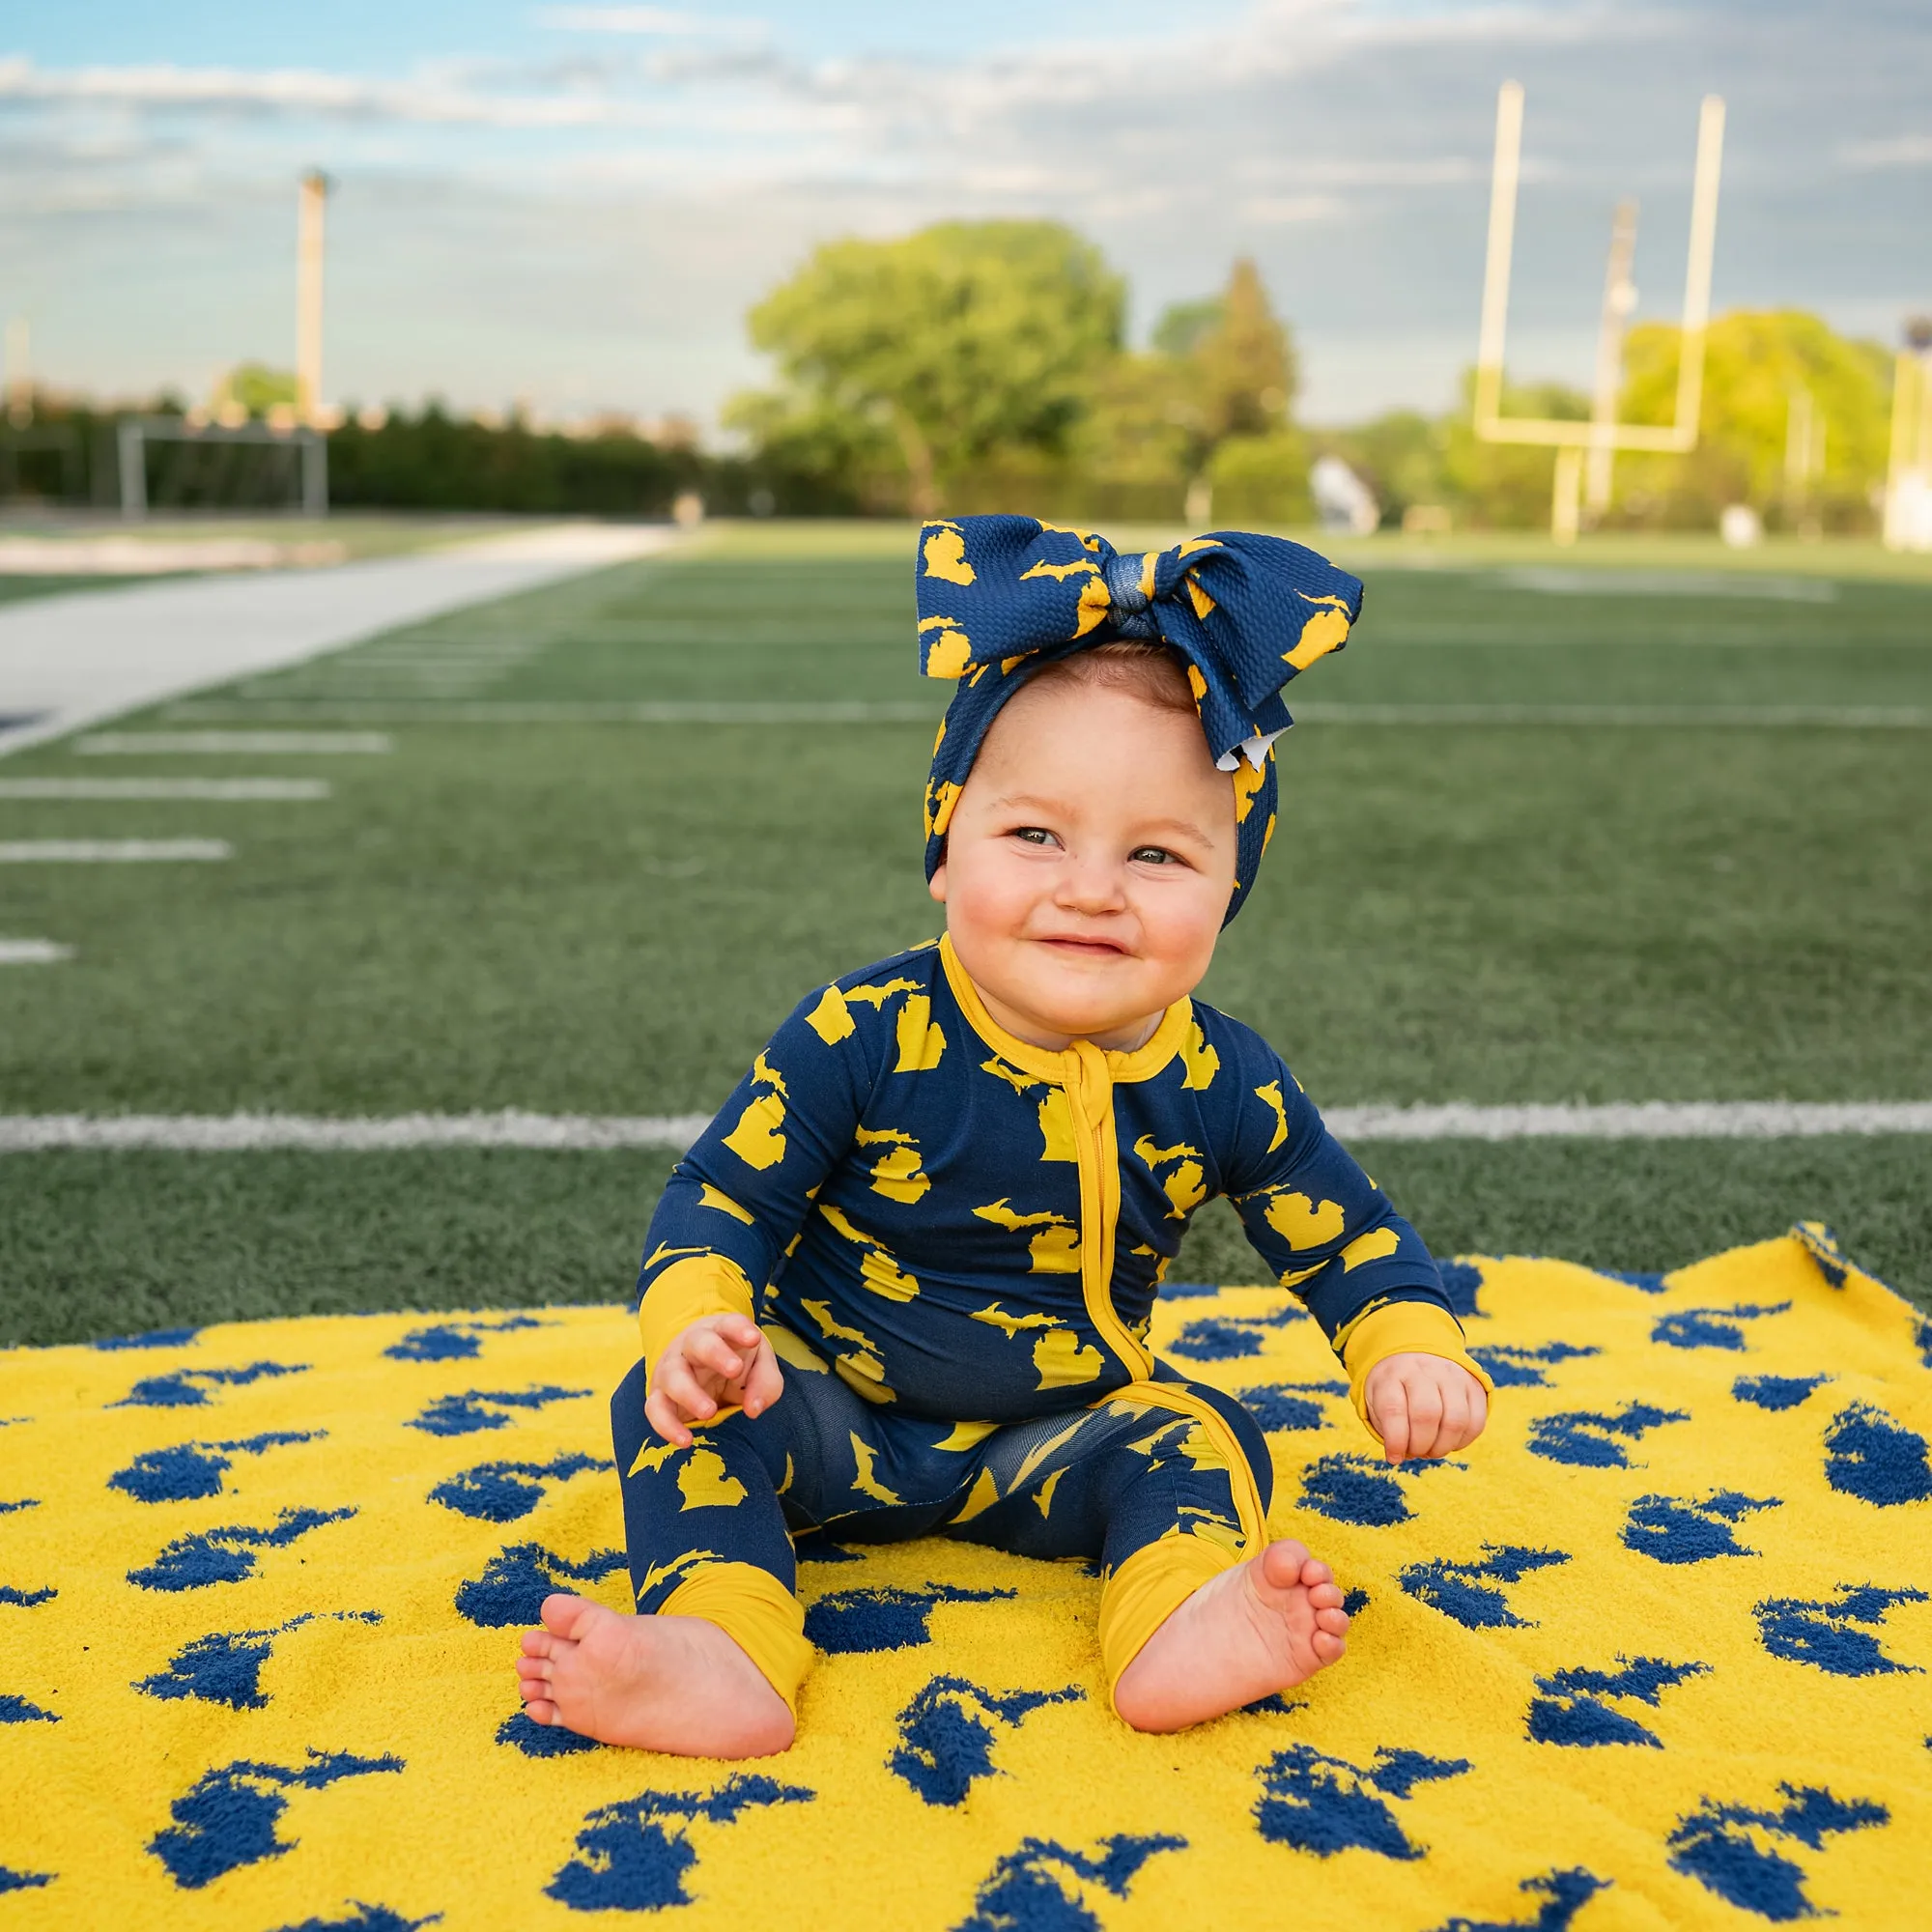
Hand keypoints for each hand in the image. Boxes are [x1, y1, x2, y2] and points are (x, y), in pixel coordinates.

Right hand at [644, 1314, 782, 1448]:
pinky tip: (686, 1440)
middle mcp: (691, 1346)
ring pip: (672, 1375)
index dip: (740, 1329)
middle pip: (698, 1342)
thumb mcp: (758, 1367)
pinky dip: (667, 1425)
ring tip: (710, 1411)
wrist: (701, 1370)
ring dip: (689, 1393)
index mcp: (720, 1332)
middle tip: (735, 1370)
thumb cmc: (735, 1363)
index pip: (729, 1324)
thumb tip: (753, 1409)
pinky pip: (655, 1409)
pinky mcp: (659, 1396)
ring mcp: (672, 1369)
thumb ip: (764, 1383)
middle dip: (715, 1353)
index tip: (753, 1339)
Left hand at [1364, 1352, 1487, 1462]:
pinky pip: (1476, 1422)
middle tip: (1415, 1452)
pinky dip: (1462, 1442)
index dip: (1395, 1441)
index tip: (1394, 1458)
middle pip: (1427, 1414)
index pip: (1393, 1409)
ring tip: (1431, 1450)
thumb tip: (1400, 1456)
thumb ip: (1386, 1427)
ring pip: (1455, 1420)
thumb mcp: (1376, 1399)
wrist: (1417, 1352)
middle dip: (1420, 1445)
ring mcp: (1451, 1375)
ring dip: (1443, 1447)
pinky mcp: (1474, 1385)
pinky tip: (1449, 1441)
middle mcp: (1423, 1370)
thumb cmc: (1393, 1386)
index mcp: (1392, 1374)